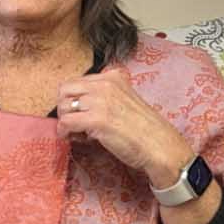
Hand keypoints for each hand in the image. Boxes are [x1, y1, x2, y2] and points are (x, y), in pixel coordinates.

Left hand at [54, 65, 191, 188]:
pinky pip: (66, 122)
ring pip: (63, 106)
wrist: (160, 146)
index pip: (77, 81)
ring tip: (75, 133)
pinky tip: (72, 138)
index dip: (73, 99)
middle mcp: (105, 84)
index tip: (78, 113)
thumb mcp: (126, 101)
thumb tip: (81, 107)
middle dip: (64, 107)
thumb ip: (106, 97)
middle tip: (71, 123)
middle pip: (65, 90)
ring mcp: (100, 100)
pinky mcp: (97, 119)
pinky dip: (64, 132)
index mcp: (113, 77)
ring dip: (64, 121)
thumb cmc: (145, 130)